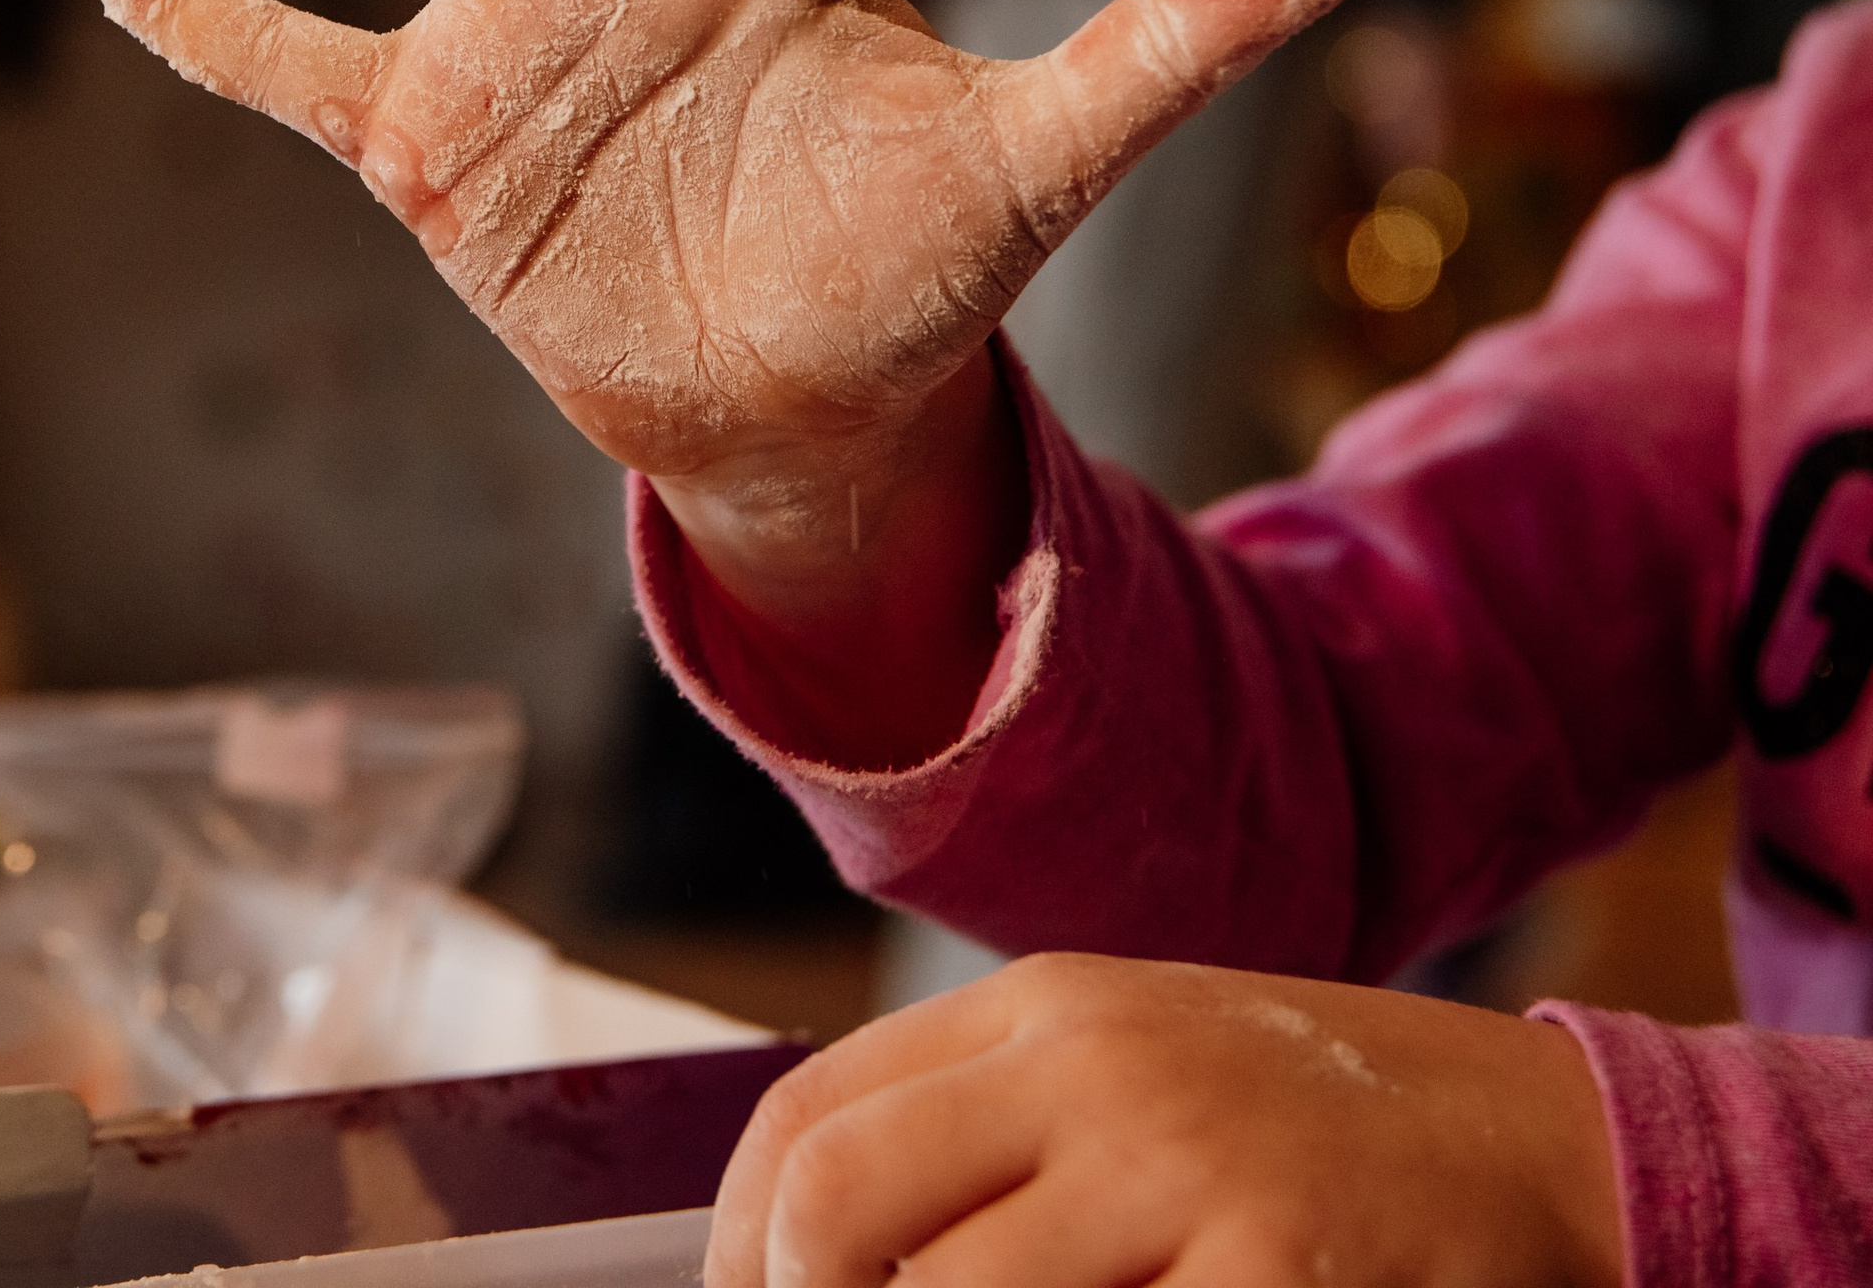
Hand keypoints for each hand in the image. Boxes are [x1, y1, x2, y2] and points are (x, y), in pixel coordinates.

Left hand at [712, 952, 1622, 1287]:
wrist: (1534, 1139)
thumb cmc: (1305, 1127)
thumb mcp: (1131, 1078)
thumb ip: (990, 1137)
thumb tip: (815, 1250)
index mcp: (1043, 1009)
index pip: (806, 1114)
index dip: (735, 1245)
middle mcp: (1094, 1068)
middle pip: (839, 1205)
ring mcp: (1184, 1168)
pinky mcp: (1274, 1275)